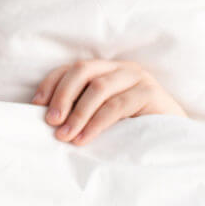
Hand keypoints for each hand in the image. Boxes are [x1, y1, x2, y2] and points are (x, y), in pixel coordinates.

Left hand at [31, 59, 186, 145]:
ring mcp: (136, 77)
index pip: (70, 68)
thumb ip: (77, 108)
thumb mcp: (97, 113)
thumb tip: (45, 117)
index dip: (51, 84)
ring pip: (98, 88)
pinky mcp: (149, 92)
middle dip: (62, 96)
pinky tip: (84, 137)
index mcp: (102, 69)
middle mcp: (118, 68)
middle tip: (51, 121)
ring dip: (78, 113)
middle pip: (82, 71)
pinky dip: (96, 123)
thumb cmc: (127, 126)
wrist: (169, 137)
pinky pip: (116, 105)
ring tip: (65, 135)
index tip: (36, 105)